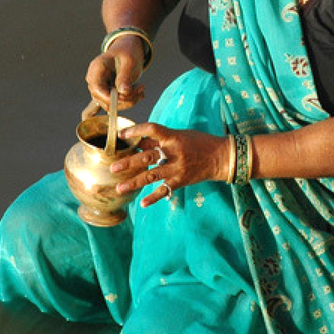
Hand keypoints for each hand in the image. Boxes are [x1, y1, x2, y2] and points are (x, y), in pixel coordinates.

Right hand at [83, 36, 145, 118]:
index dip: (111, 98)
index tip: (128, 95)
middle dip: (125, 99)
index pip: (97, 90)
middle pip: (105, 100)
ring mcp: (100, 87)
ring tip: (142, 89)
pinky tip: (136, 97)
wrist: (128, 48)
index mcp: (96, 69)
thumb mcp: (130, 60)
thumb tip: (123, 92)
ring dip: (129, 101)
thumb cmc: (128, 51)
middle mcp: (95, 80)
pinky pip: (113, 104)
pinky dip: (126, 102)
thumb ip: (125, 76)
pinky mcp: (108, 92)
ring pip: (111, 105)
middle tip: (141, 88)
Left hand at [109, 123, 227, 206]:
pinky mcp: (181, 181)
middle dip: (128, 163)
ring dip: (134, 183)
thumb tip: (139, 141)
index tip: (121, 134)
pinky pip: (165, 190)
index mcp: (173, 137)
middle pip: (147, 157)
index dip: (136, 130)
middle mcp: (174, 153)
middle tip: (113, 168)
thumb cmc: (199, 142)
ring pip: (151, 176)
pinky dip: (154, 197)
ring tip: (119, 188)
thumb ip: (160, 140)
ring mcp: (177, 169)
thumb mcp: (180, 135)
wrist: (221, 157)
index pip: (151, 130)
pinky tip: (143, 203)